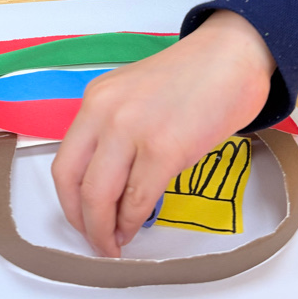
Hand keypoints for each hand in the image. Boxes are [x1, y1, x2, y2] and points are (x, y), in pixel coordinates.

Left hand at [51, 10, 275, 256]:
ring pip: (99, 196)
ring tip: (115, 244)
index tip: (81, 220)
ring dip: (105, 230)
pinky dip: (133, 222)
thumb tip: (111, 184)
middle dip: (83, 223)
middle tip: (96, 242)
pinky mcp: (164, 148)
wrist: (233, 54)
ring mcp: (132, 129)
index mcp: (96, 99)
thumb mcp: (135, 96)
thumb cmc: (194, 77)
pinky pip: (138, 199)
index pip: (64, 161)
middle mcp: (105, 111)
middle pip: (74, 183)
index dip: (69, 202)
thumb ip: (116, 132)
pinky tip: (137, 229)